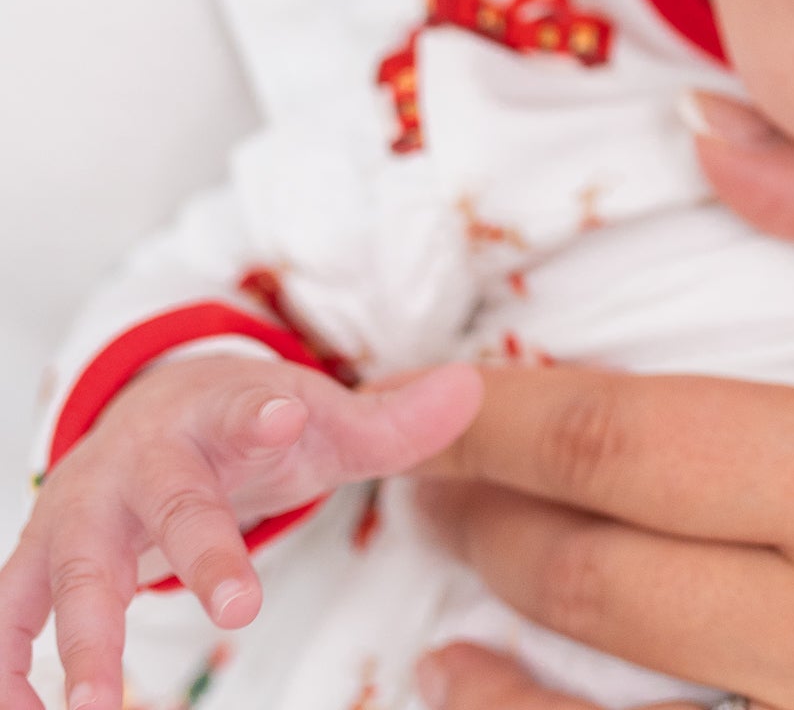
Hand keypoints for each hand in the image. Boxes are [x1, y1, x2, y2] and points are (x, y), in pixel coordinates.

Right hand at [0, 357, 482, 709]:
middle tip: (241, 608)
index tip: (291, 413)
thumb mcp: (323, 419)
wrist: (156, 410)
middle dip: (200, 555)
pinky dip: (10, 665)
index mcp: (222, 411)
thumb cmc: (253, 426)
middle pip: (173, 503)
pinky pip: (12, 613)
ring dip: (81, 636)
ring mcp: (86, 507)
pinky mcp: (43, 556)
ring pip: (77, 569)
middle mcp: (147, 456)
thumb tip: (472, 391)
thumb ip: (394, 420)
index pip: (248, 402)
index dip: (267, 407)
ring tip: (95, 705)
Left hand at [419, 97, 793, 709]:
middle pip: (585, 573)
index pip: (609, 442)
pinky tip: (527, 707)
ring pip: (621, 693)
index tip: (428, 390)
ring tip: (440, 590)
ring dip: (508, 636)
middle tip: (424, 463)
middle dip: (479, 514)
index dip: (493, 415)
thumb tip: (715, 142)